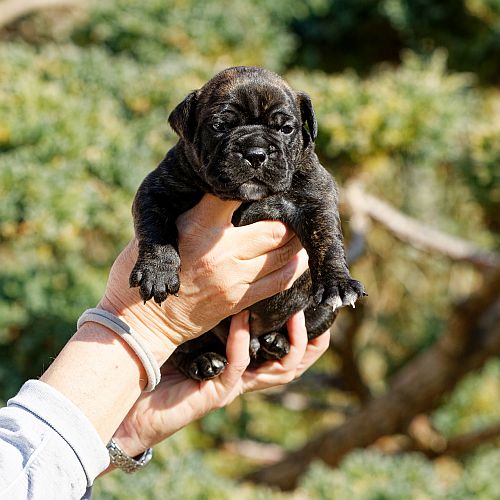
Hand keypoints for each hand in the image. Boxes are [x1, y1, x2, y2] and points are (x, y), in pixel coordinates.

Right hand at [99, 194, 308, 351]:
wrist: (143, 320)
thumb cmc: (147, 269)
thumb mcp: (159, 231)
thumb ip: (192, 212)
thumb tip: (222, 193)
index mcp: (198, 227)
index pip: (236, 195)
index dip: (255, 187)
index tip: (268, 185)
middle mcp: (221, 251)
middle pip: (274, 229)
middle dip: (288, 219)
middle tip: (293, 212)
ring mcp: (233, 278)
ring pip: (284, 255)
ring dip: (296, 243)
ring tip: (300, 233)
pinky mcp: (239, 300)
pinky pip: (279, 282)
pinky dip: (294, 268)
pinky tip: (299, 259)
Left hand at [110, 310, 329, 458]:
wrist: (133, 398)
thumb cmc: (162, 357)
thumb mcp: (196, 327)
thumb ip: (213, 307)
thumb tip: (223, 269)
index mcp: (244, 358)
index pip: (286, 347)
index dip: (305, 330)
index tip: (309, 298)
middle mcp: (245, 373)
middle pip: (295, 363)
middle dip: (311, 339)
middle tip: (314, 308)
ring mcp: (233, 384)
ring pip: (280, 371)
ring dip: (290, 341)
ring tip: (291, 312)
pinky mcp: (215, 392)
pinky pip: (238, 368)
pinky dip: (241, 342)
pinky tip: (240, 319)